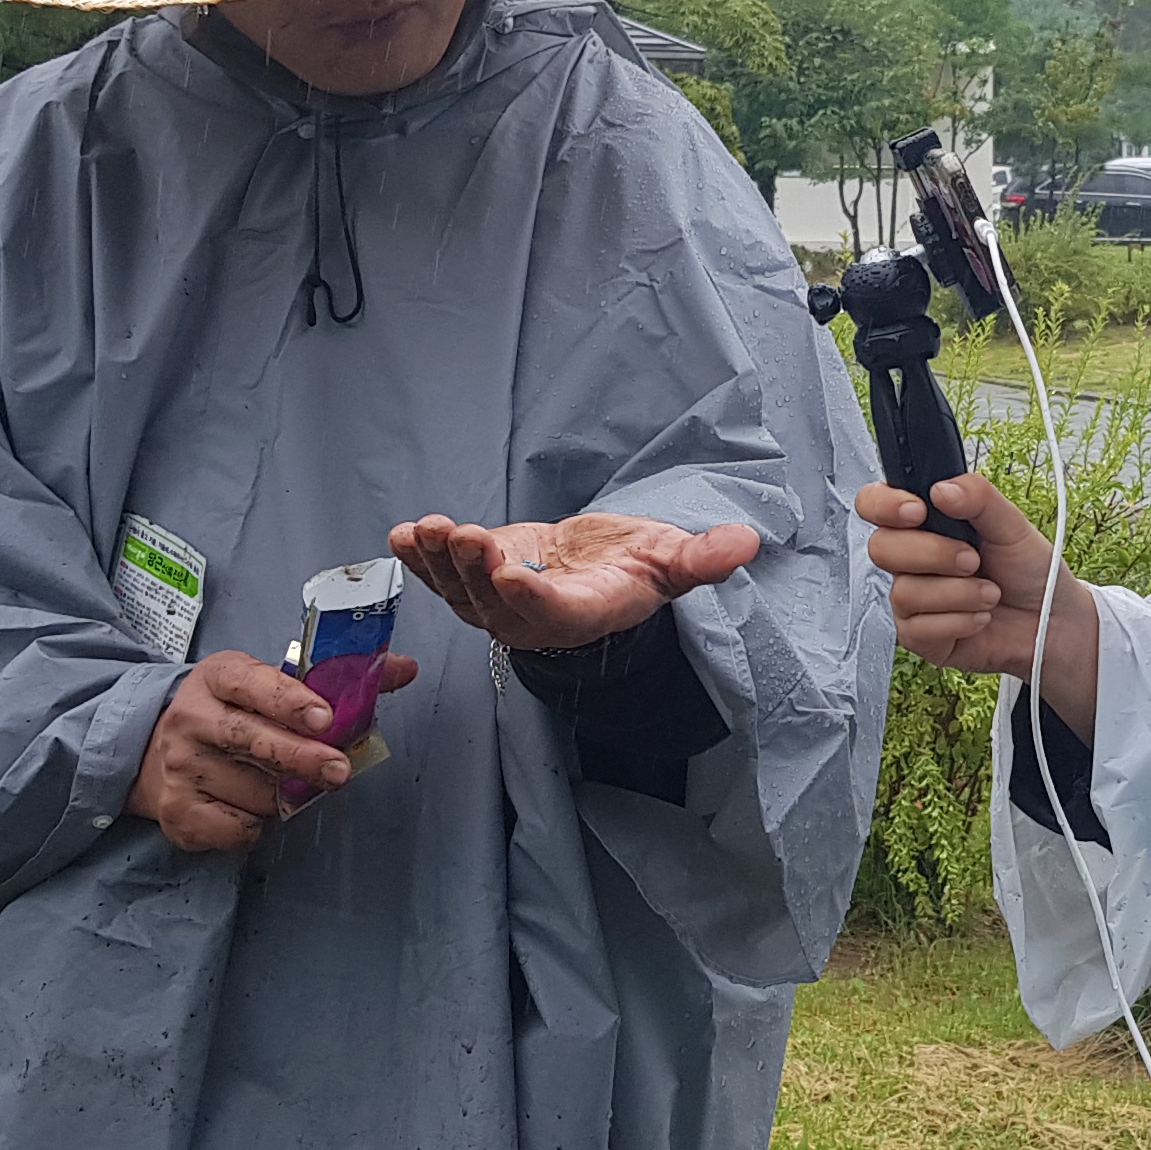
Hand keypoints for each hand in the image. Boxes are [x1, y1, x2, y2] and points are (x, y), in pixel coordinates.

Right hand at [130, 647, 421, 853]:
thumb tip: (406, 668)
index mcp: (219, 676)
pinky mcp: (177, 812)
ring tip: (281, 782)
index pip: (254, 684)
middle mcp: (192, 718)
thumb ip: (338, 679)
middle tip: (340, 771)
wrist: (152, 751)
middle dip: (303, 758)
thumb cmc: (232, 714)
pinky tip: (250, 806)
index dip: (292, 701)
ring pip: (256, 791)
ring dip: (284, 795)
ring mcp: (180, 767)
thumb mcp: (270, 684)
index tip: (325, 718)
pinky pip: (238, 828)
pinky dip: (256, 825)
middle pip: (254, 740)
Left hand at [389, 512, 760, 651]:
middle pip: (497, 602)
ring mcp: (498, 606)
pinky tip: (404, 536)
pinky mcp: (475, 584)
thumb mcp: (672, 562)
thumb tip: (745, 543)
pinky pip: (441, 579)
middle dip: (476, 569)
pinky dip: (420, 560)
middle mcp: (534, 619)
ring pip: (461, 592)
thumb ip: (701, 558)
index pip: (553, 612)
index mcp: (584, 614)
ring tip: (428, 530)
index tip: (511, 570)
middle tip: (464, 535)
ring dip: (440, 562)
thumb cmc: (636, 568)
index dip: (530, 595)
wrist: (597, 573)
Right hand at [856, 476, 1100, 735]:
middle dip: (934, 554)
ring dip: (958, 593)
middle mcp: (911, 560)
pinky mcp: (920, 637)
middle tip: (973, 559)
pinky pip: (918, 628)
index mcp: (925, 523)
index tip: (918, 511)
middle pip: (881, 548)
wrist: (1050, 621)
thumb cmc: (1029, 570)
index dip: (884, 505)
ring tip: (991, 593)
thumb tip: (942, 489)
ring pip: (904, 591)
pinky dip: (958, 621)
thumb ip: (978, 498)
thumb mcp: (1012, 524)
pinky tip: (980, 618)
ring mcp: (912, 600)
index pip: (875, 504)